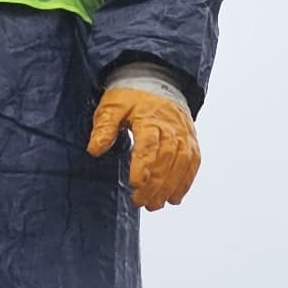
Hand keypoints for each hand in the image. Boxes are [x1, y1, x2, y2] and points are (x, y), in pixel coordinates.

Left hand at [88, 86, 199, 210]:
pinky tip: (175, 198)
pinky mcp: (191, 138)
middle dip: (156, 183)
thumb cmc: (130, 98)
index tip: (135, 184)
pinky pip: (193, 161)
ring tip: (156, 205)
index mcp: (149, 118)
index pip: (148, 144)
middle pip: (166, 157)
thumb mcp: (111, 108)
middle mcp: (171, 126)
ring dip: (171, 186)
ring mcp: (184, 133)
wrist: (156, 81)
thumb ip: (104, 129)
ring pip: (182, 162)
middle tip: (141, 203)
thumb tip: (94, 149)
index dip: (143, 166)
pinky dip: (186, 180)